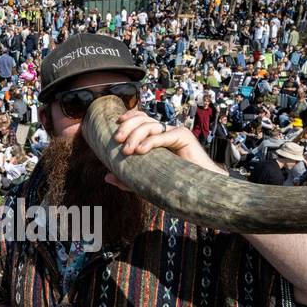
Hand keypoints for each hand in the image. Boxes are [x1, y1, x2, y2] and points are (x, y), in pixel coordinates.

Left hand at [103, 108, 222, 191]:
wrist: (199, 189)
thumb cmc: (173, 183)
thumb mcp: (145, 180)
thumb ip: (127, 178)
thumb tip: (107, 176)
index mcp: (157, 136)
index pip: (141, 118)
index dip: (128, 118)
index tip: (115, 126)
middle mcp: (165, 131)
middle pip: (143, 118)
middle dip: (127, 126)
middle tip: (117, 140)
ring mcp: (175, 132)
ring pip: (150, 125)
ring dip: (135, 135)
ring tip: (127, 151)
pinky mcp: (184, 137)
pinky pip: (163, 135)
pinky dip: (150, 142)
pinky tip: (140, 151)